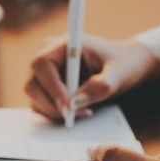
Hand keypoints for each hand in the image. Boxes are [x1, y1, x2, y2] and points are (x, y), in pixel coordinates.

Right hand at [25, 35, 159, 119]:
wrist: (126, 65)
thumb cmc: (123, 63)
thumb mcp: (118, 75)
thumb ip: (99, 87)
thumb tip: (74, 103)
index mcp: (63, 45)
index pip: (42, 65)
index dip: (51, 87)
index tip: (67, 106)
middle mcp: (49, 57)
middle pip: (33, 84)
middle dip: (51, 104)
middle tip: (75, 115)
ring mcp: (47, 73)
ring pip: (35, 98)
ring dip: (55, 111)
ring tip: (84, 111)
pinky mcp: (49, 87)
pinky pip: (43, 105)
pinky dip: (57, 113)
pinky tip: (79, 111)